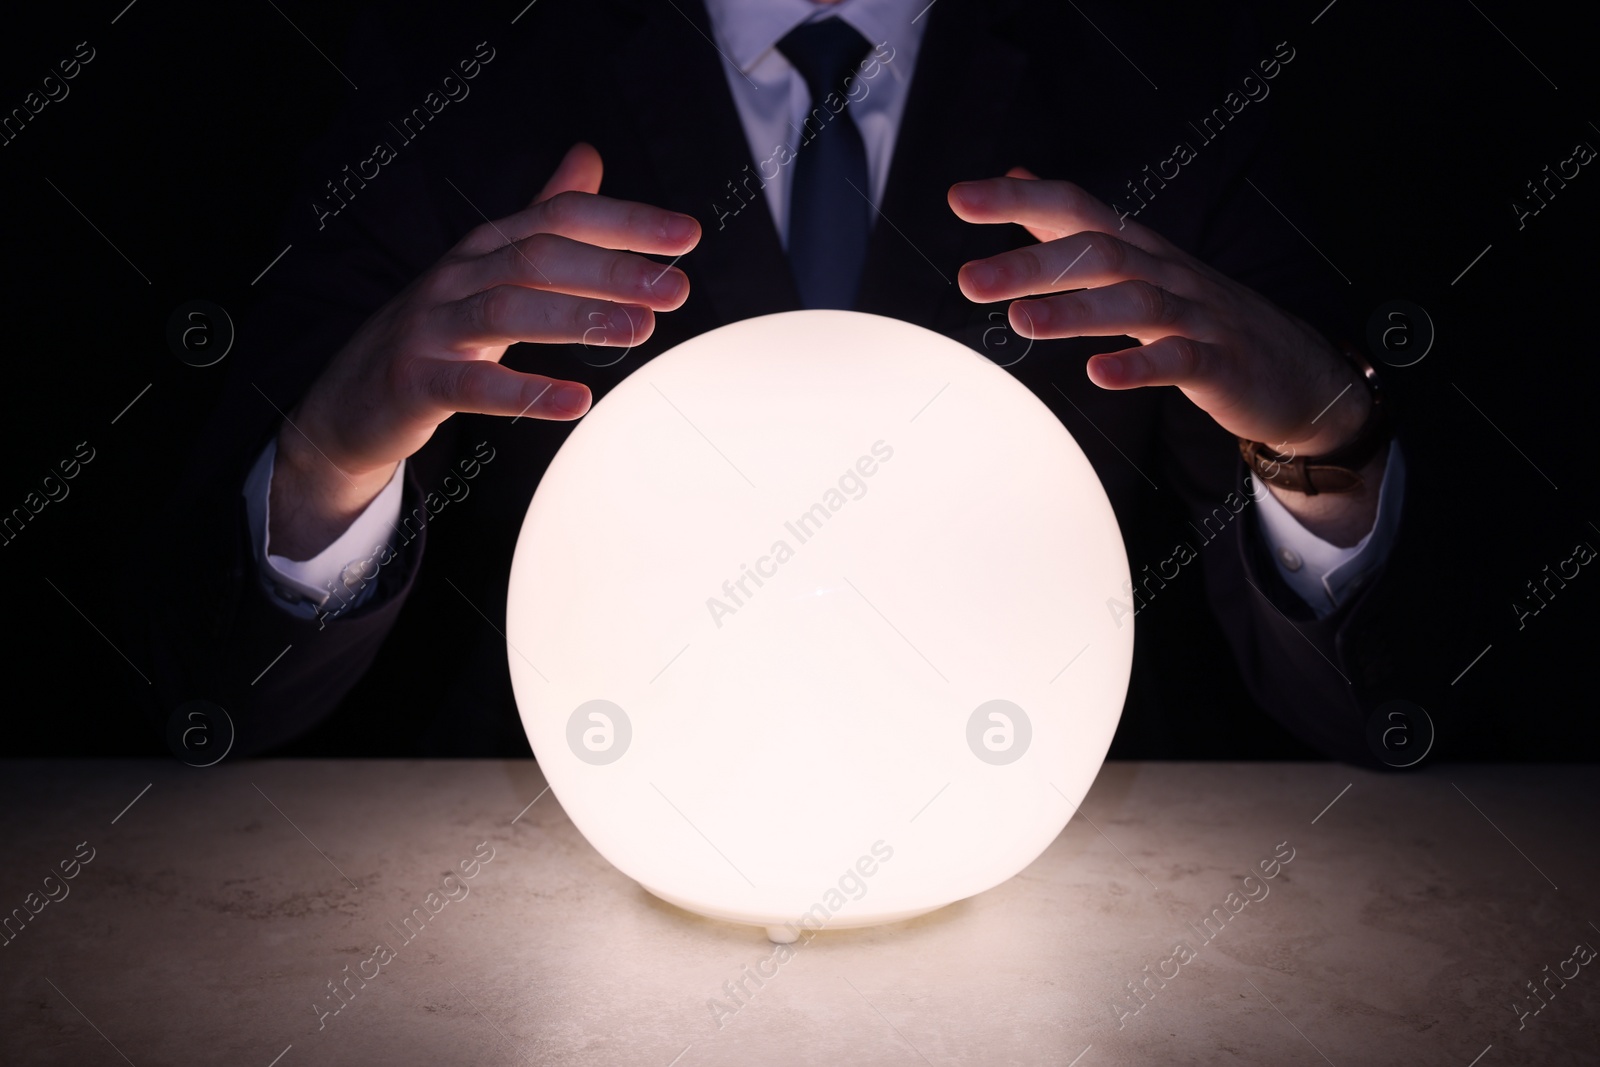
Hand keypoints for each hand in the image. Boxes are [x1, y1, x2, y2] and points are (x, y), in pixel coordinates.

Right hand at [269, 143, 699, 558]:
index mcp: (485, 247)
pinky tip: (577, 400)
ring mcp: (432, 327)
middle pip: (539, 257)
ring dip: (579, 317)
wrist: (352, 399)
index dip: (623, 221)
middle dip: (612, 268)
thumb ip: (542, 217)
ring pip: (508, 310)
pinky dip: (526, 392)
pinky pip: (473, 385)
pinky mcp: (416, 380)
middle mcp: (458, 276)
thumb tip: (589, 157)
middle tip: (677, 287)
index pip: (560, 217)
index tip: (687, 236)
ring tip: (641, 330)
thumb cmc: (438, 331)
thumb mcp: (490, 269)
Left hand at [949, 169, 1383, 544]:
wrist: (1297, 370)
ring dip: (1075, 311)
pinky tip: (1099, 374)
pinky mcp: (1220, 363)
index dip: (1019, 200)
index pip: (1074, 209)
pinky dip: (1139, 365)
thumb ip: (1071, 226)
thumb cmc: (1200, 316)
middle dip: (1031, 264)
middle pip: (1097, 254)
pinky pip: (1179, 360)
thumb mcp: (1136, 264)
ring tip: (1021, 322)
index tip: (959, 199)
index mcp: (1138, 249)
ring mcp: (1196, 315)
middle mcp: (1164, 272)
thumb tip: (1017, 177)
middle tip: (968, 280)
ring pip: (1135, 302)